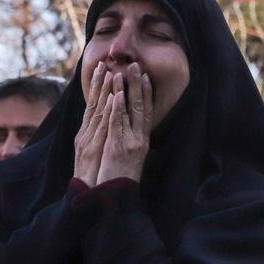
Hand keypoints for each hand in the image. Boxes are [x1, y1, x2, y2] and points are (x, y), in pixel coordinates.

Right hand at [73, 61, 113, 183]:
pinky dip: (107, 111)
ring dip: (103, 91)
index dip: (96, 87)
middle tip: (104, 63)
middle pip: (92, 104)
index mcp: (86, 134)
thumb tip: (106, 126)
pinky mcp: (93, 148)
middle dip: (98, 83)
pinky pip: (102, 126)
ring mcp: (88, 140)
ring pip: (97, 111)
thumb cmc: (93, 178)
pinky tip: (112, 97)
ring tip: (110, 73)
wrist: (86, 196)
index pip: (92, 106)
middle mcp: (85, 134)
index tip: (102, 69)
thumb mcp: (95, 154)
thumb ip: (98, 138)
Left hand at [96, 63, 152, 184]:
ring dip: (126, 91)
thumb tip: (131, 127)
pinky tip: (116, 96)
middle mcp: (139, 139)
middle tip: (135, 65)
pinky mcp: (118, 147)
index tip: (145, 76)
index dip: (146, 93)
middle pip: (141, 107)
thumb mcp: (130, 157)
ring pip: (130, 112)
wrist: (116, 198)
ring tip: (122, 73)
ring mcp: (130, 142)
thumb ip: (131, 140)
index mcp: (142, 140)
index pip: (146, 112)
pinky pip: (118, 124)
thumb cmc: (120, 178)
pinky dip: (118, 109)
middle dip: (138, 85)